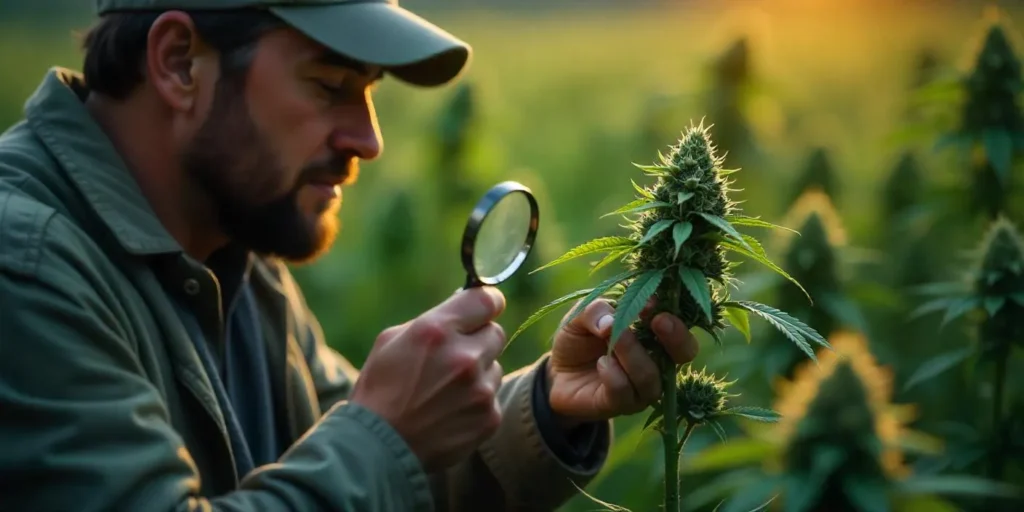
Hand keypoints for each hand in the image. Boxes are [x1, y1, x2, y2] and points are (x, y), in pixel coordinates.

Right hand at [349, 286, 506, 472]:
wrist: (378, 448)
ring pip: (494, 367)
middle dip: (478, 340)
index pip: (487, 300)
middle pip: (496, 332)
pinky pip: (492, 397)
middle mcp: (464, 357)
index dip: (487, 303)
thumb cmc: (380, 390)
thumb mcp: (391, 341)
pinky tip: (450, 411)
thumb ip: (433, 320)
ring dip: (478, 373)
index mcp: (437, 331)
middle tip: (454, 356)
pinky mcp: (488, 417)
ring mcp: (480, 390)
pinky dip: (476, 402)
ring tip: (445, 391)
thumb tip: (463, 310)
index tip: (484, 309)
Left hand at [547, 299, 698, 429]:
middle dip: (676, 337)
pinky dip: (613, 375)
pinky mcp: (622, 404)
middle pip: (686, 352)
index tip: (652, 303)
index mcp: (654, 332)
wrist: (557, 373)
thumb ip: (595, 310)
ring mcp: (642, 386)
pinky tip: (601, 363)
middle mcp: (657, 360)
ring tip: (610, 338)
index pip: (678, 323)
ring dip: (633, 353)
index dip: (672, 312)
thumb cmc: (579, 339)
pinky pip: (625, 391)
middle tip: (658, 321)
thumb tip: (611, 322)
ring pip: (651, 375)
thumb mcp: (580, 316)